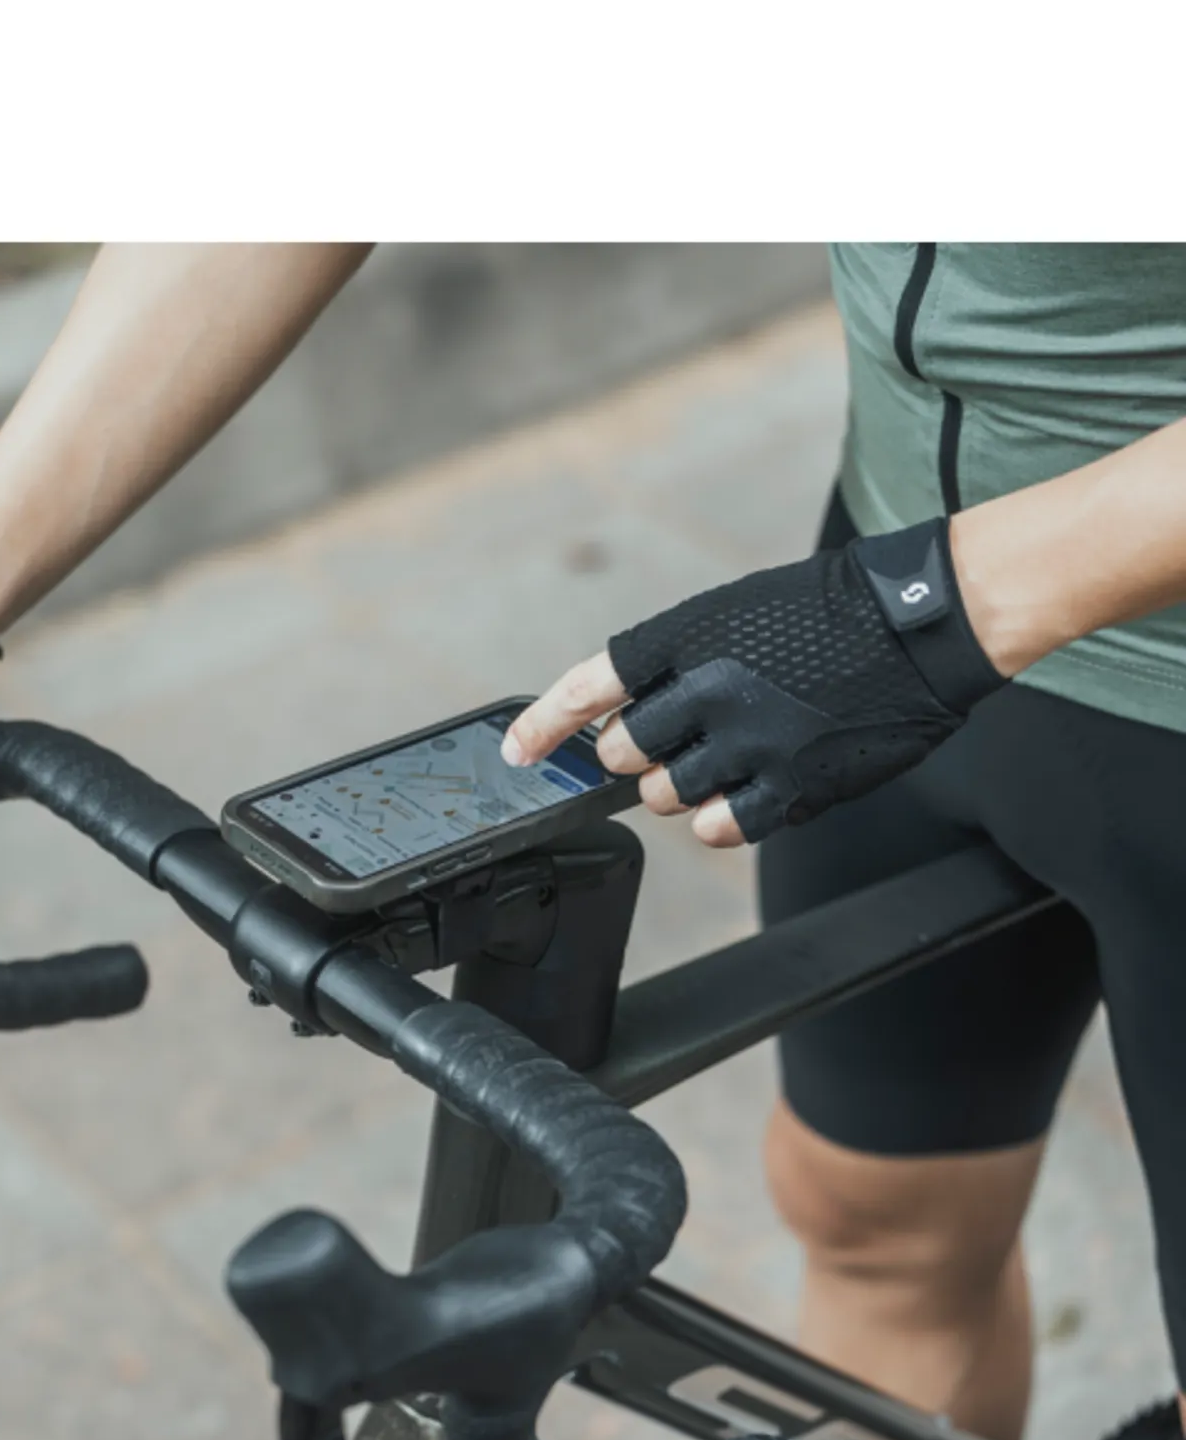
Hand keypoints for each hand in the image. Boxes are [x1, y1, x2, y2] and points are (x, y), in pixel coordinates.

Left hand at [502, 518, 1007, 846]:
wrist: (923, 620)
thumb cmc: (828, 612)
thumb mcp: (734, 612)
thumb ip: (674, 663)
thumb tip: (624, 719)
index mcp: (688, 635)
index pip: (592, 685)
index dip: (547, 724)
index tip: (518, 753)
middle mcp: (709, 687)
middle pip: (626, 753)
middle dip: (638, 757)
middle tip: (675, 743)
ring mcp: (750, 740)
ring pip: (667, 795)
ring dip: (680, 788)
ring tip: (725, 758)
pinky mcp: (792, 782)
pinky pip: (718, 827)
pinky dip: (715, 821)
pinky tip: (736, 797)